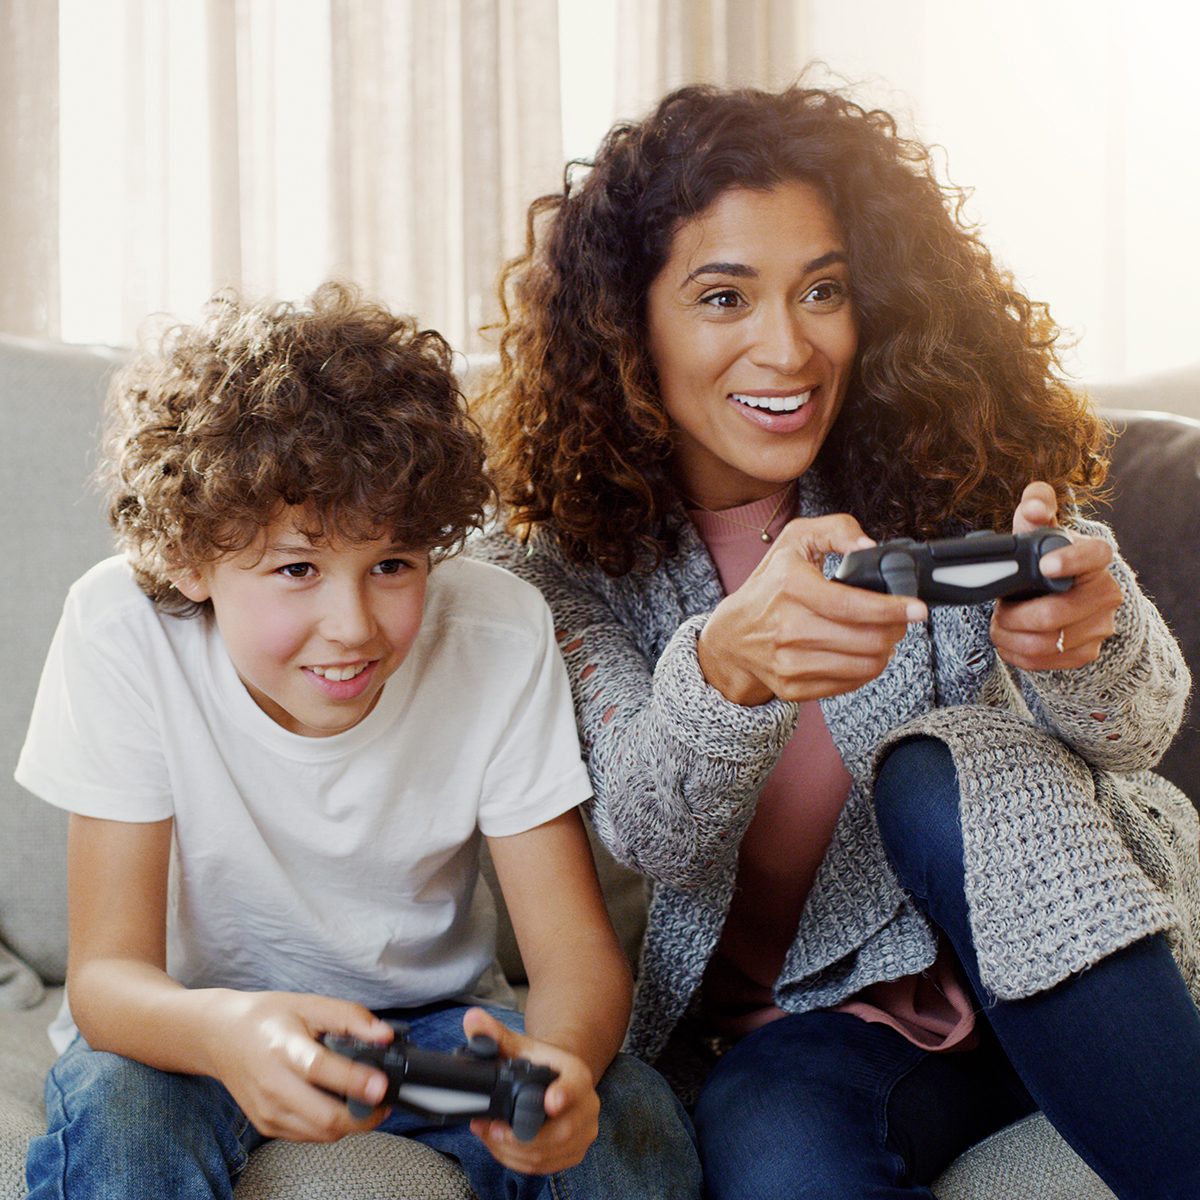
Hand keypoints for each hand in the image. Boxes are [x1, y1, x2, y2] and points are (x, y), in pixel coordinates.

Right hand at [204, 990, 394, 1141]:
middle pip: (324, 1116)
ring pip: (320, 1133)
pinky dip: (330, 1126)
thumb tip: (385, 1036)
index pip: (319, 1069)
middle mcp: (272, 1085)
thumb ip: (351, 1018)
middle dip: (363, 1115)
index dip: (353, 1080)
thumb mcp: (311, 1004)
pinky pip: (308, 1136)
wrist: (222, 1036)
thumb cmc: (269, 1018)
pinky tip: (339, 1106)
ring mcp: (267, 1111)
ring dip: (351, 1124)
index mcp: (283, 1048)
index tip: (381, 1085)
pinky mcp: (266, 1125)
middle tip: (385, 1099)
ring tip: (367, 1102)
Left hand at [462, 1007, 599, 1174]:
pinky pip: (544, 1166)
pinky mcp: (573, 1154)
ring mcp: (583, 1133)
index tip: (550, 1102)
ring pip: (548, 1154)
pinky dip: (517, 1161)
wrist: (557, 1078)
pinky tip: (499, 1146)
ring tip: (487, 1135)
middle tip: (490, 1128)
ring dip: (511, 1151)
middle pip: (559, 1132)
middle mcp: (588, 1105)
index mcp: (577, 1075)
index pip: (574, 1086)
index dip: (564, 1095)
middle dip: (518, 1136)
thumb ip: (494, 1034)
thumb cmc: (538, 1062)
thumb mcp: (519, 1046)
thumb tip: (471, 1020)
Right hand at [698, 514, 927, 704]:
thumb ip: (837, 530)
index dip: (892, 609)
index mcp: (790, 586)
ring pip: (863, 665)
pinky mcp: (792, 687)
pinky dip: (865, 670)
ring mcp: (788, 661)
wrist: (731, 636)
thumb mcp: (796, 541)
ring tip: (883, 636)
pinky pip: (848, 684)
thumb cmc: (769, 585)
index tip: (917, 608)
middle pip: (866, 639)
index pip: (852, 605)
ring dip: (885, 651)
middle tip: (899, 620)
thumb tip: (870, 547)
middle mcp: (786, 627)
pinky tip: (861, 653)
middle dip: (895, 629)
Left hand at [990, 482, 1121, 669]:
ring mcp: (1100, 626)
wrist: (1056, 592)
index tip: (1044, 565)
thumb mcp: (1038, 529)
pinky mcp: (1087, 652)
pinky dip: (1017, 654)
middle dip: (1015, 615)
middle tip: (998, 608)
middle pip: (1055, 614)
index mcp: (1096, 556)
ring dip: (1010, 636)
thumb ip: (1035, 506)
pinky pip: (1046, 662)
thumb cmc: (1043, 557)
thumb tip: (1033, 507)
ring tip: (1000, 624)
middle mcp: (1106, 592)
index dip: (1070, 561)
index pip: (1094, 555)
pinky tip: (1009, 641)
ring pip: (1046, 643)